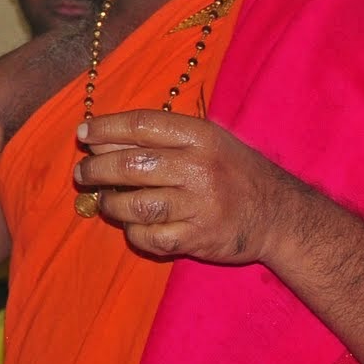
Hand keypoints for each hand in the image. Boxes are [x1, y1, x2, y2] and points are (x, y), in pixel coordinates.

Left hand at [76, 109, 303, 263]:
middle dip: (96, 169)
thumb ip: (160, 136)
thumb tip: (100, 140)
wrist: (280, 215)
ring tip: (105, 201)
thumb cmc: (233, 172)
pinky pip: (150, 237)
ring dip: (110, 203)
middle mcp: (199, 168)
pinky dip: (133, 232)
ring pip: (135, 204)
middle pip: (130, 165)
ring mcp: (200, 205)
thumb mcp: (207, 141)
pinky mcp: (199, 238)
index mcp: (200, 137)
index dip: (104, 128)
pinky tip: (132, 225)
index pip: (140, 125)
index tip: (82, 134)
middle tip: (83, 173)